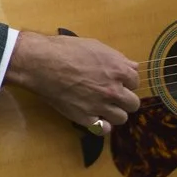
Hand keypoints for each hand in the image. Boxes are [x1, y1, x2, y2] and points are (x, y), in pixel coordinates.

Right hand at [6, 30, 142, 131]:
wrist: (41, 63)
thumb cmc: (65, 50)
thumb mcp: (94, 46)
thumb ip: (116, 58)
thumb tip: (132, 66)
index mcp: (118, 70)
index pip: (136, 81)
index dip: (126, 81)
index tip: (118, 81)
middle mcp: (113, 90)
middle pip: (133, 103)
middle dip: (125, 99)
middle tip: (112, 95)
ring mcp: (100, 105)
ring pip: (122, 118)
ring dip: (115, 113)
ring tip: (103, 107)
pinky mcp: (86, 118)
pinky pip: (104, 129)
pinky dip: (102, 125)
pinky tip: (95, 118)